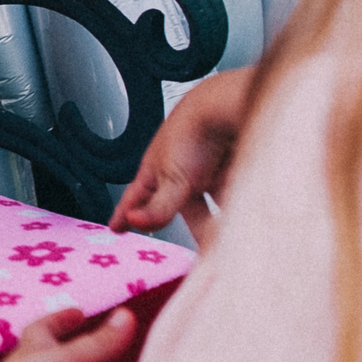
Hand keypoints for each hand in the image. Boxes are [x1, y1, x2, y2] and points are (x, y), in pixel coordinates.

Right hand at [111, 66, 250, 245]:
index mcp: (157, 169)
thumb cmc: (193, 132)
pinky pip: (234, 199)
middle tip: (203, 255)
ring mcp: (209, 172)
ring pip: (212, 207)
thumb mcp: (172, 178)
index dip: (125, 213)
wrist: (230, 106)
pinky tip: (246, 221)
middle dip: (194, 229)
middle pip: (183, 210)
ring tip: (230, 241)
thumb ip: (158, 206)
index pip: (136, 197)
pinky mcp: (234, 171)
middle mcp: (182, 172)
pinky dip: (238, 211)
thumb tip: (136, 222)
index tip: (115, 228)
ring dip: (219, 224)